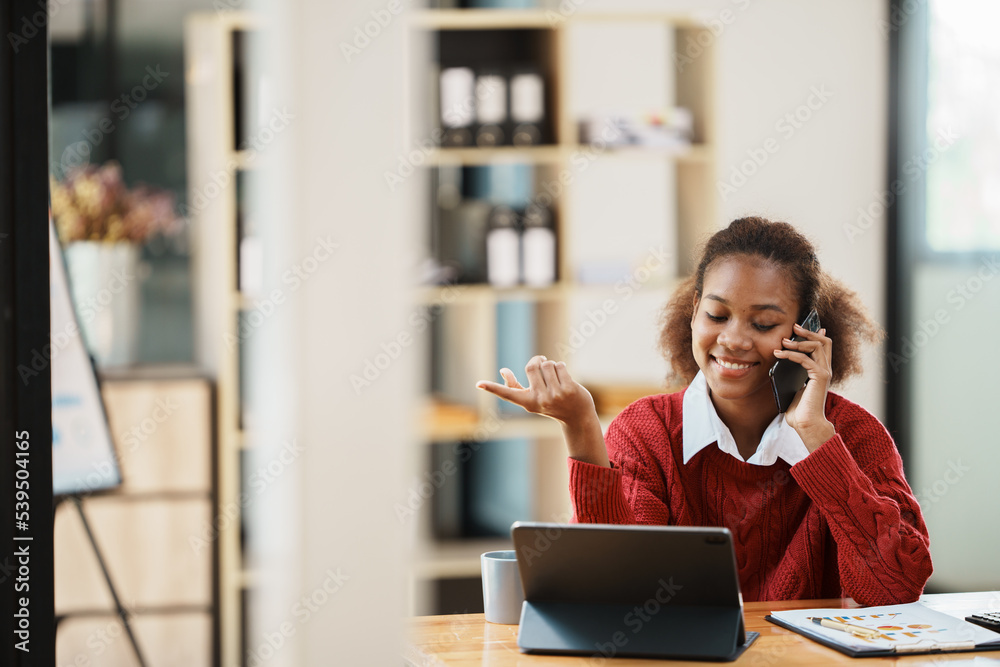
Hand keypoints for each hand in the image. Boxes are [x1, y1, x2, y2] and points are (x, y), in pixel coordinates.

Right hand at [476, 356, 608, 466]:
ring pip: (547, 364)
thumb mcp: (532, 398)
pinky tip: (565, 377)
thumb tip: (502, 371)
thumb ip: (515, 386)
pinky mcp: (568, 389)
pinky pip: (559, 366)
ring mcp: (555, 395)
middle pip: (532, 366)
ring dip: (551, 365)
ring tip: (556, 376)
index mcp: (528, 403)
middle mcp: (540, 400)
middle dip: (538, 361)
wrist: (577, 416)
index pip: (507, 394)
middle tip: (542, 364)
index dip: (492, 388)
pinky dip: (561, 367)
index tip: (478, 384)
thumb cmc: (552, 405)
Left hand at [773, 325, 835, 451]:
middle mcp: (826, 369)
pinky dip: (792, 354)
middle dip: (809, 331)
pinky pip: (806, 359)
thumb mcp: (793, 386)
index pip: (824, 346)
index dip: (815, 334)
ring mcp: (824, 373)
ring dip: (799, 341)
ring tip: (782, 341)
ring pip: (817, 346)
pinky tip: (779, 354)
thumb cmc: (798, 409)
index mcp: (821, 370)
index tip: (801, 327)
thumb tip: (780, 361)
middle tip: (794, 326)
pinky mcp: (820, 378)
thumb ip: (792, 374)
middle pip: (824, 341)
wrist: (806, 424)